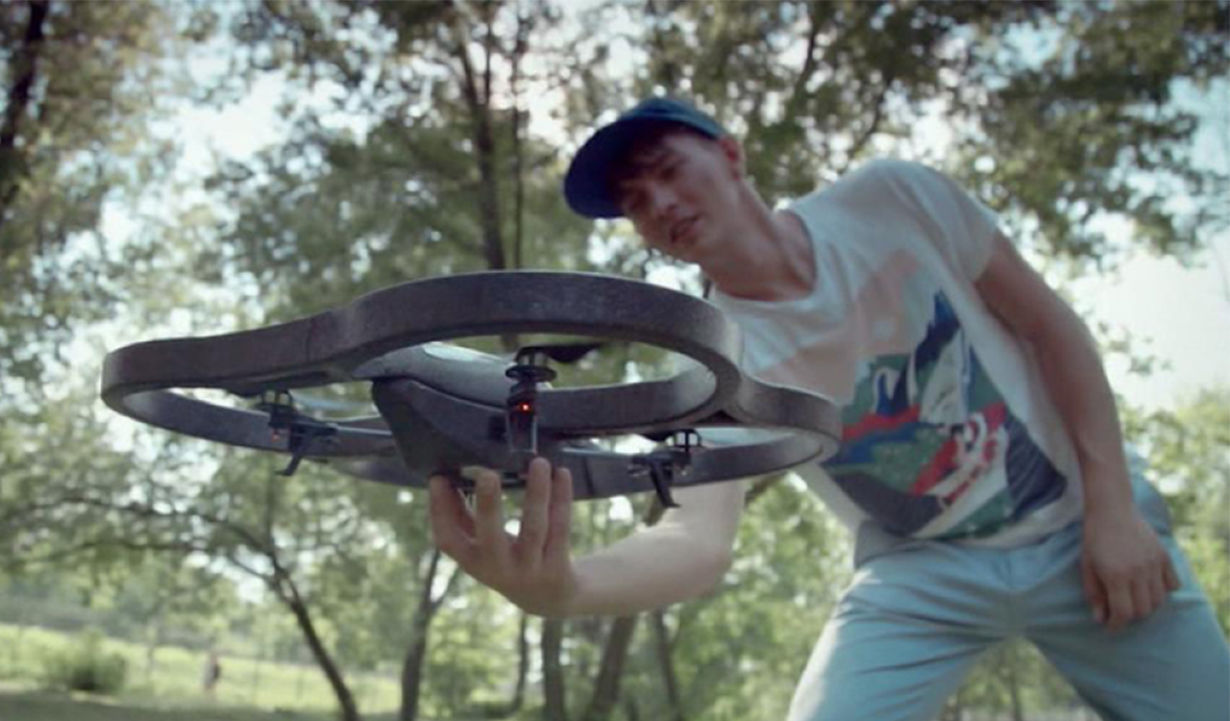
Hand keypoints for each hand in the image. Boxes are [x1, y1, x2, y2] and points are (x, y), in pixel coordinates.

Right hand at [428, 457, 577, 616]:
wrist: (548, 598)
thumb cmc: (507, 558)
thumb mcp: (480, 545)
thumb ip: (461, 516)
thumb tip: (441, 478)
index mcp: (473, 562)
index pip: (448, 540)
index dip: (440, 511)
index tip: (438, 478)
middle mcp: (499, 569)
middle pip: (491, 537)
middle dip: (488, 505)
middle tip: (487, 473)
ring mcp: (530, 570)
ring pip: (534, 528)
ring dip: (537, 493)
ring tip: (539, 462)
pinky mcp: (559, 566)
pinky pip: (561, 526)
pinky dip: (562, 498)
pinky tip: (562, 473)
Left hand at [1080, 505, 1179, 630]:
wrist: (1112, 510)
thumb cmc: (1094, 539)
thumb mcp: (1087, 567)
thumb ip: (1094, 594)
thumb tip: (1101, 619)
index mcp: (1116, 576)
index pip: (1123, 613)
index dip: (1116, 624)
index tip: (1111, 626)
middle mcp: (1138, 572)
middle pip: (1143, 610)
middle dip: (1130, 615)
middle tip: (1120, 608)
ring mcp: (1154, 564)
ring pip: (1159, 601)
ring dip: (1146, 605)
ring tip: (1134, 598)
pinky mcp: (1164, 556)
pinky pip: (1173, 585)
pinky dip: (1164, 591)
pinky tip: (1150, 586)